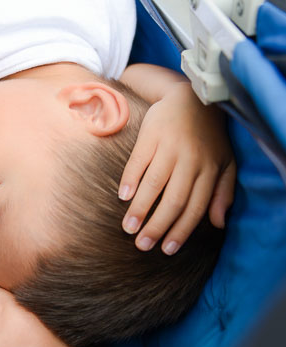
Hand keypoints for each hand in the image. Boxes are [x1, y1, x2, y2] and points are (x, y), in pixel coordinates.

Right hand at [118, 82, 235, 253]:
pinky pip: (139, 161)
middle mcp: (191, 160)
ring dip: (140, 209)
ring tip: (128, 228)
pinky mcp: (151, 135)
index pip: (195, 207)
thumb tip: (218, 223)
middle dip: (157, 226)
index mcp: (209, 170)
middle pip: (174, 200)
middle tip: (142, 245)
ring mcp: (170, 147)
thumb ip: (223, 193)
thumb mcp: (225, 163)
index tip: (167, 249)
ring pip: (155, 184)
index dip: (181, 230)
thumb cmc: (208, 136)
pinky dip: (130, 180)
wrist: (190, 96)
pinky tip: (122, 196)